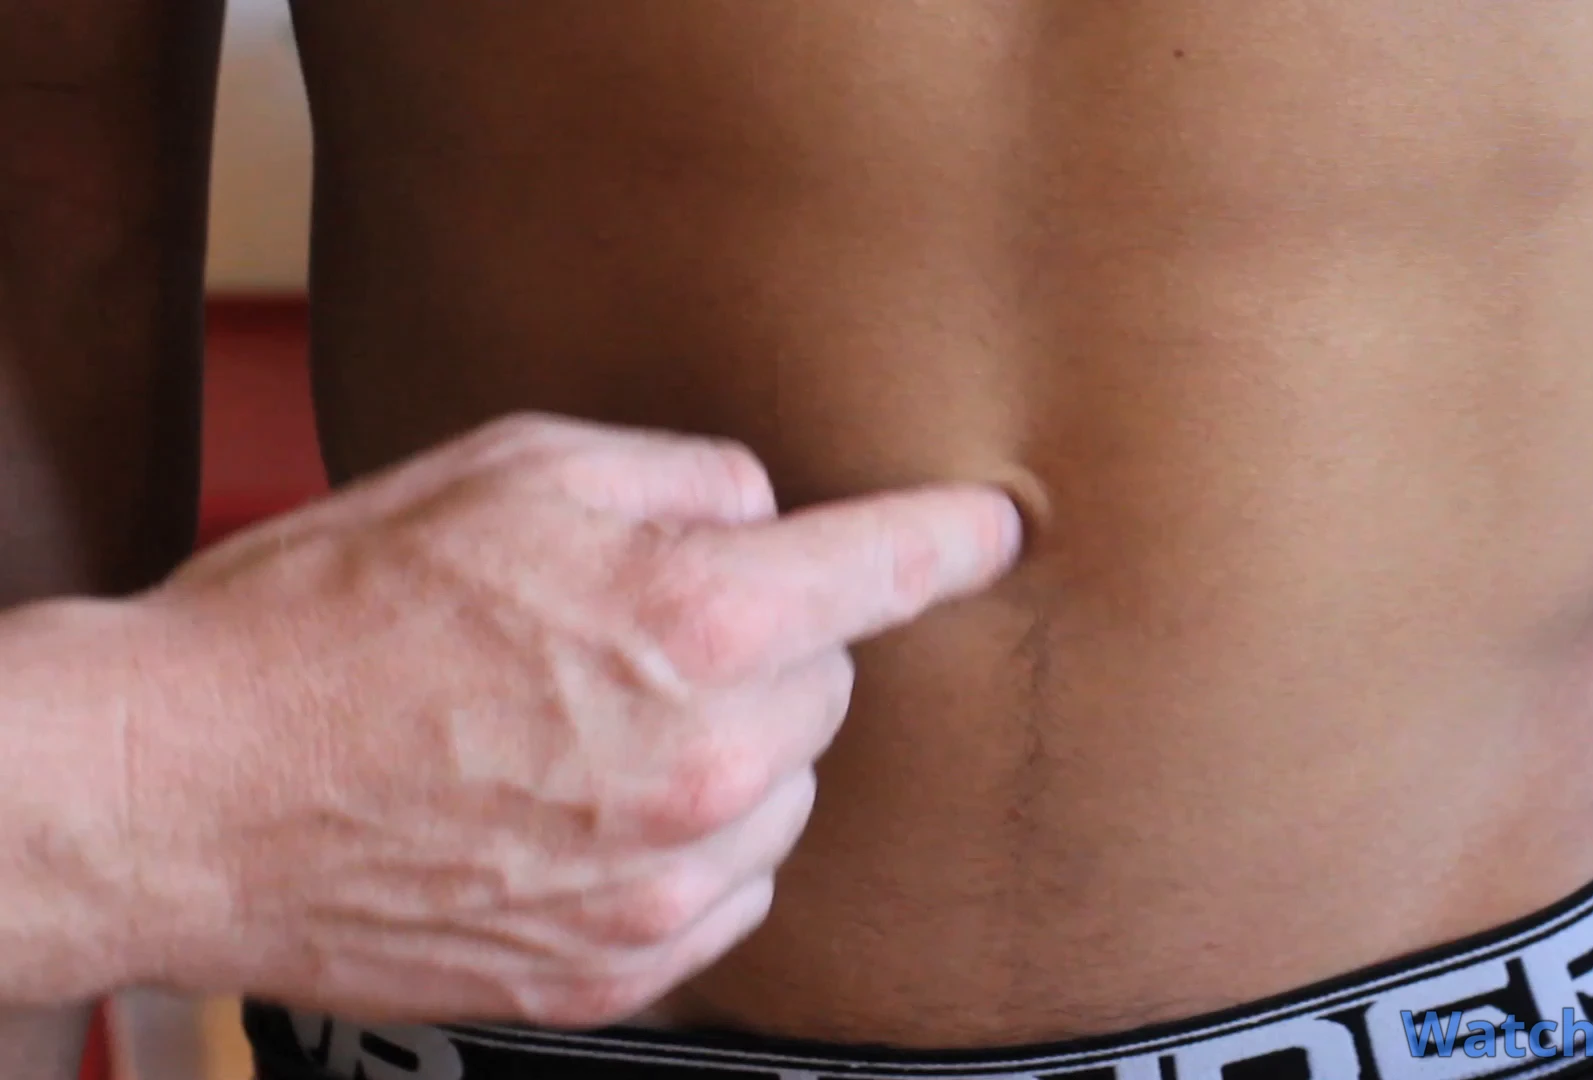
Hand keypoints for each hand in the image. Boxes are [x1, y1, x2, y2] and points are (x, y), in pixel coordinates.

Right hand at [117, 413, 1022, 1026]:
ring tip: (582, 731)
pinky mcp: (616, 972)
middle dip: (764, 649)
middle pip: (828, 687)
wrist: (186, 793)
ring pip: (784, 794)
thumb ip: (679, 479)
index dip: (951, 540)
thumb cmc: (331, 615)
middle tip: (628, 639)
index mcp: (697, 621)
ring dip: (728, 754)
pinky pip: (726, 892)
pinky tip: (581, 813)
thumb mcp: (509, 471)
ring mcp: (667, 887)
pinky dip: (688, 848)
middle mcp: (709, 766)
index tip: (994, 531)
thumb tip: (765, 510)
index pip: (887, 570)